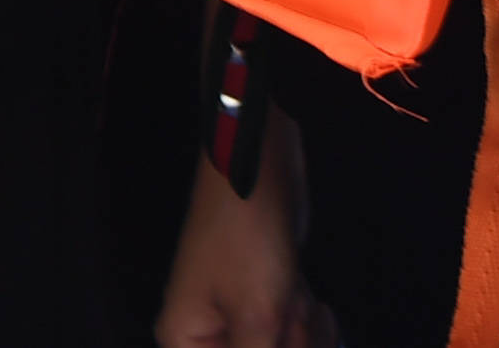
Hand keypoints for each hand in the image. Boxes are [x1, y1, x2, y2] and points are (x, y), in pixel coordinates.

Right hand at [155, 135, 309, 347]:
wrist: (264, 169)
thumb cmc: (246, 240)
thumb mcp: (256, 318)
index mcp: (187, 345)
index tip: (276, 336)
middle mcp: (209, 337)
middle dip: (293, 344)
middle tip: (289, 310)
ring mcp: (242, 321)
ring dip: (307, 335)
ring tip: (297, 296)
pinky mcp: (270, 304)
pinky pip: (298, 337)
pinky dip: (310, 320)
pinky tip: (308, 295)